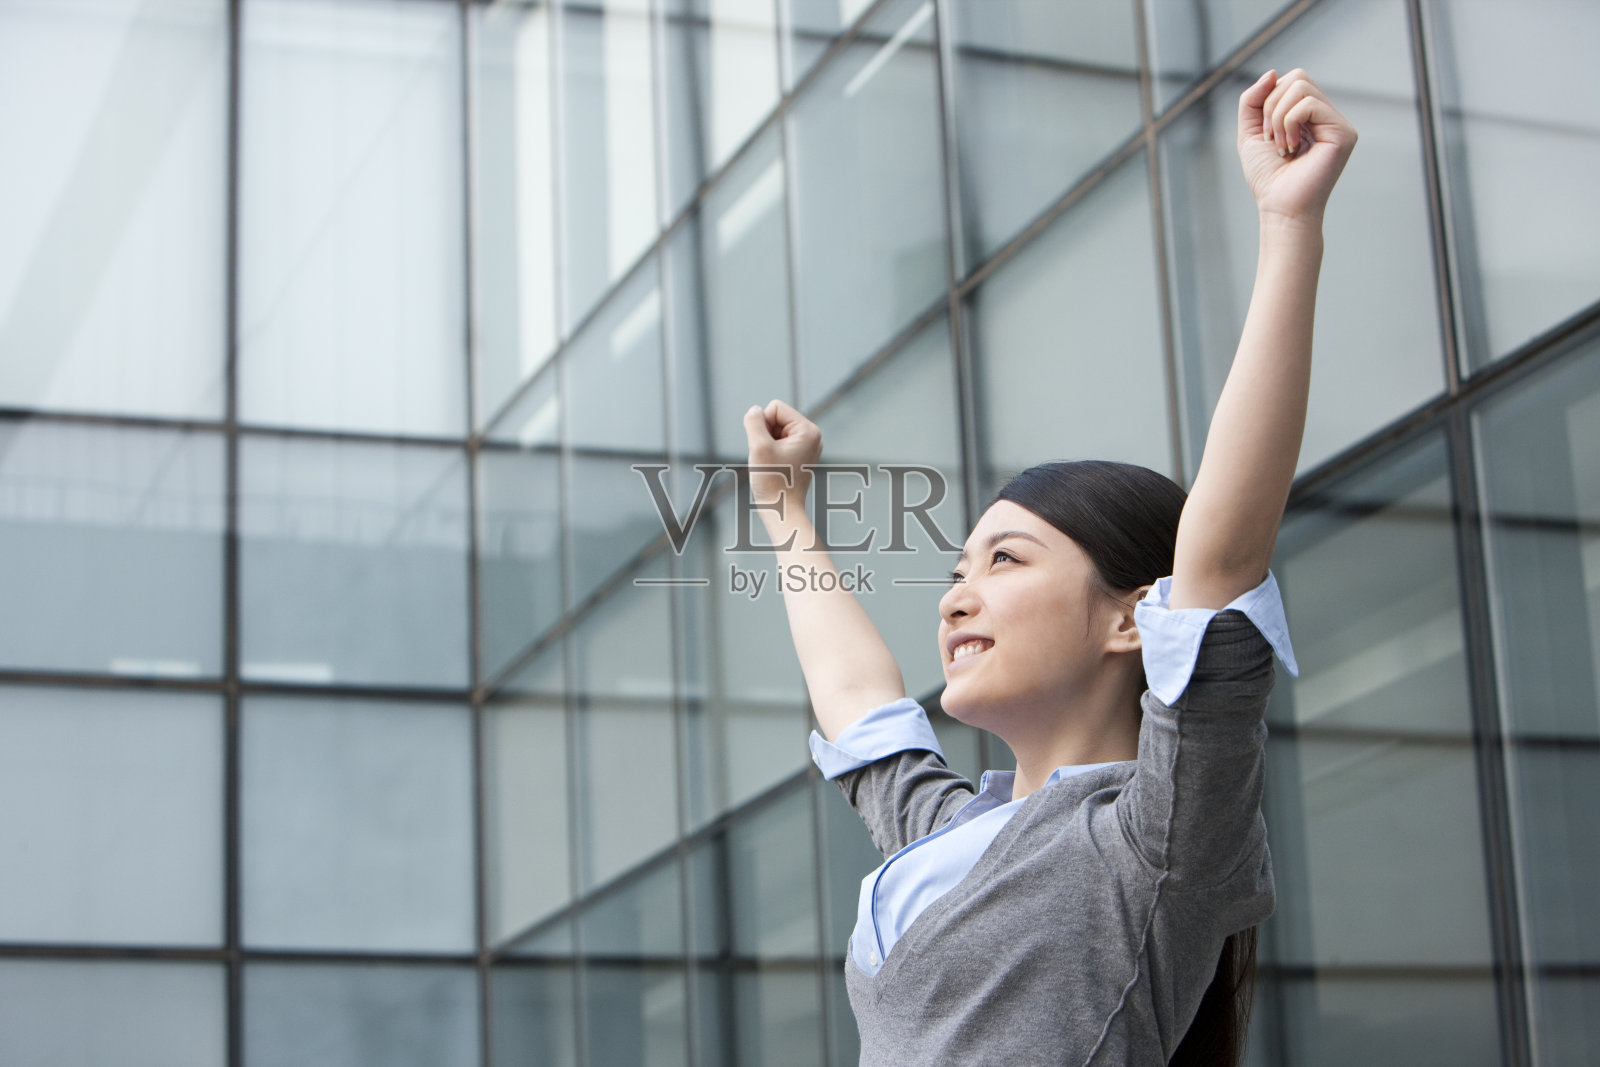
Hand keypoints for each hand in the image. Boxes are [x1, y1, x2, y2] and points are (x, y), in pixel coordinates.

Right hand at [743, 399, 821, 514]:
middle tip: (769, 457)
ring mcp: (808, 446)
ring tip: (772, 463)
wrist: (782, 510)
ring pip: (776, 430)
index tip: (766, 447)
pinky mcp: (801, 455)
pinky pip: (779, 442)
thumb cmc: (773, 482)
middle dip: (766, 434)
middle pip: (777, 418)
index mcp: (808, 430)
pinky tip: (774, 466)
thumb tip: (754, 410)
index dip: (762, 424)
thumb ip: (754, 422)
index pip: (775, 408)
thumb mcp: (758, 447)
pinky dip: (771, 451)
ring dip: (767, 443)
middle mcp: (812, 436)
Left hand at [1237, 69, 1356, 228]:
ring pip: (1301, 86)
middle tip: (1271, 139)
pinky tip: (1291, 148)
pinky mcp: (1343, 132)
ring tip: (1281, 147)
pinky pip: (1309, 104)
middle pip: (1297, 77)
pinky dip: (1289, 123)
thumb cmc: (1267, 177)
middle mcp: (1326, 116)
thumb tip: (1272, 72)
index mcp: (1308, 115)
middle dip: (1271, 106)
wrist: (1280, 208)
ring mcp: (1337, 123)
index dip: (1267, 100)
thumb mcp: (1250, 133)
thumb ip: (1252, 101)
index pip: (1289, 80)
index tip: (1265, 134)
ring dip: (1277, 117)